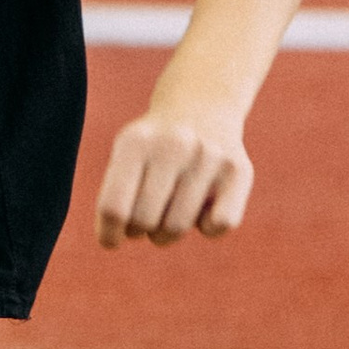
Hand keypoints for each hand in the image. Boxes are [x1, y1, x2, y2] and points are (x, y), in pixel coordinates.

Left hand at [96, 101, 253, 247]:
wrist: (202, 106)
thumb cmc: (154, 147)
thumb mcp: (125, 156)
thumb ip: (113, 198)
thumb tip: (111, 241)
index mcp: (135, 141)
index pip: (114, 207)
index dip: (109, 234)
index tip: (111, 241)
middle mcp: (174, 144)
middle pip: (145, 221)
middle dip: (140, 230)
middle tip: (144, 217)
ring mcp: (209, 156)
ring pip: (178, 227)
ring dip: (168, 232)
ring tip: (168, 210)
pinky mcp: (239, 170)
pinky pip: (219, 225)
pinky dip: (207, 228)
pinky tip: (202, 208)